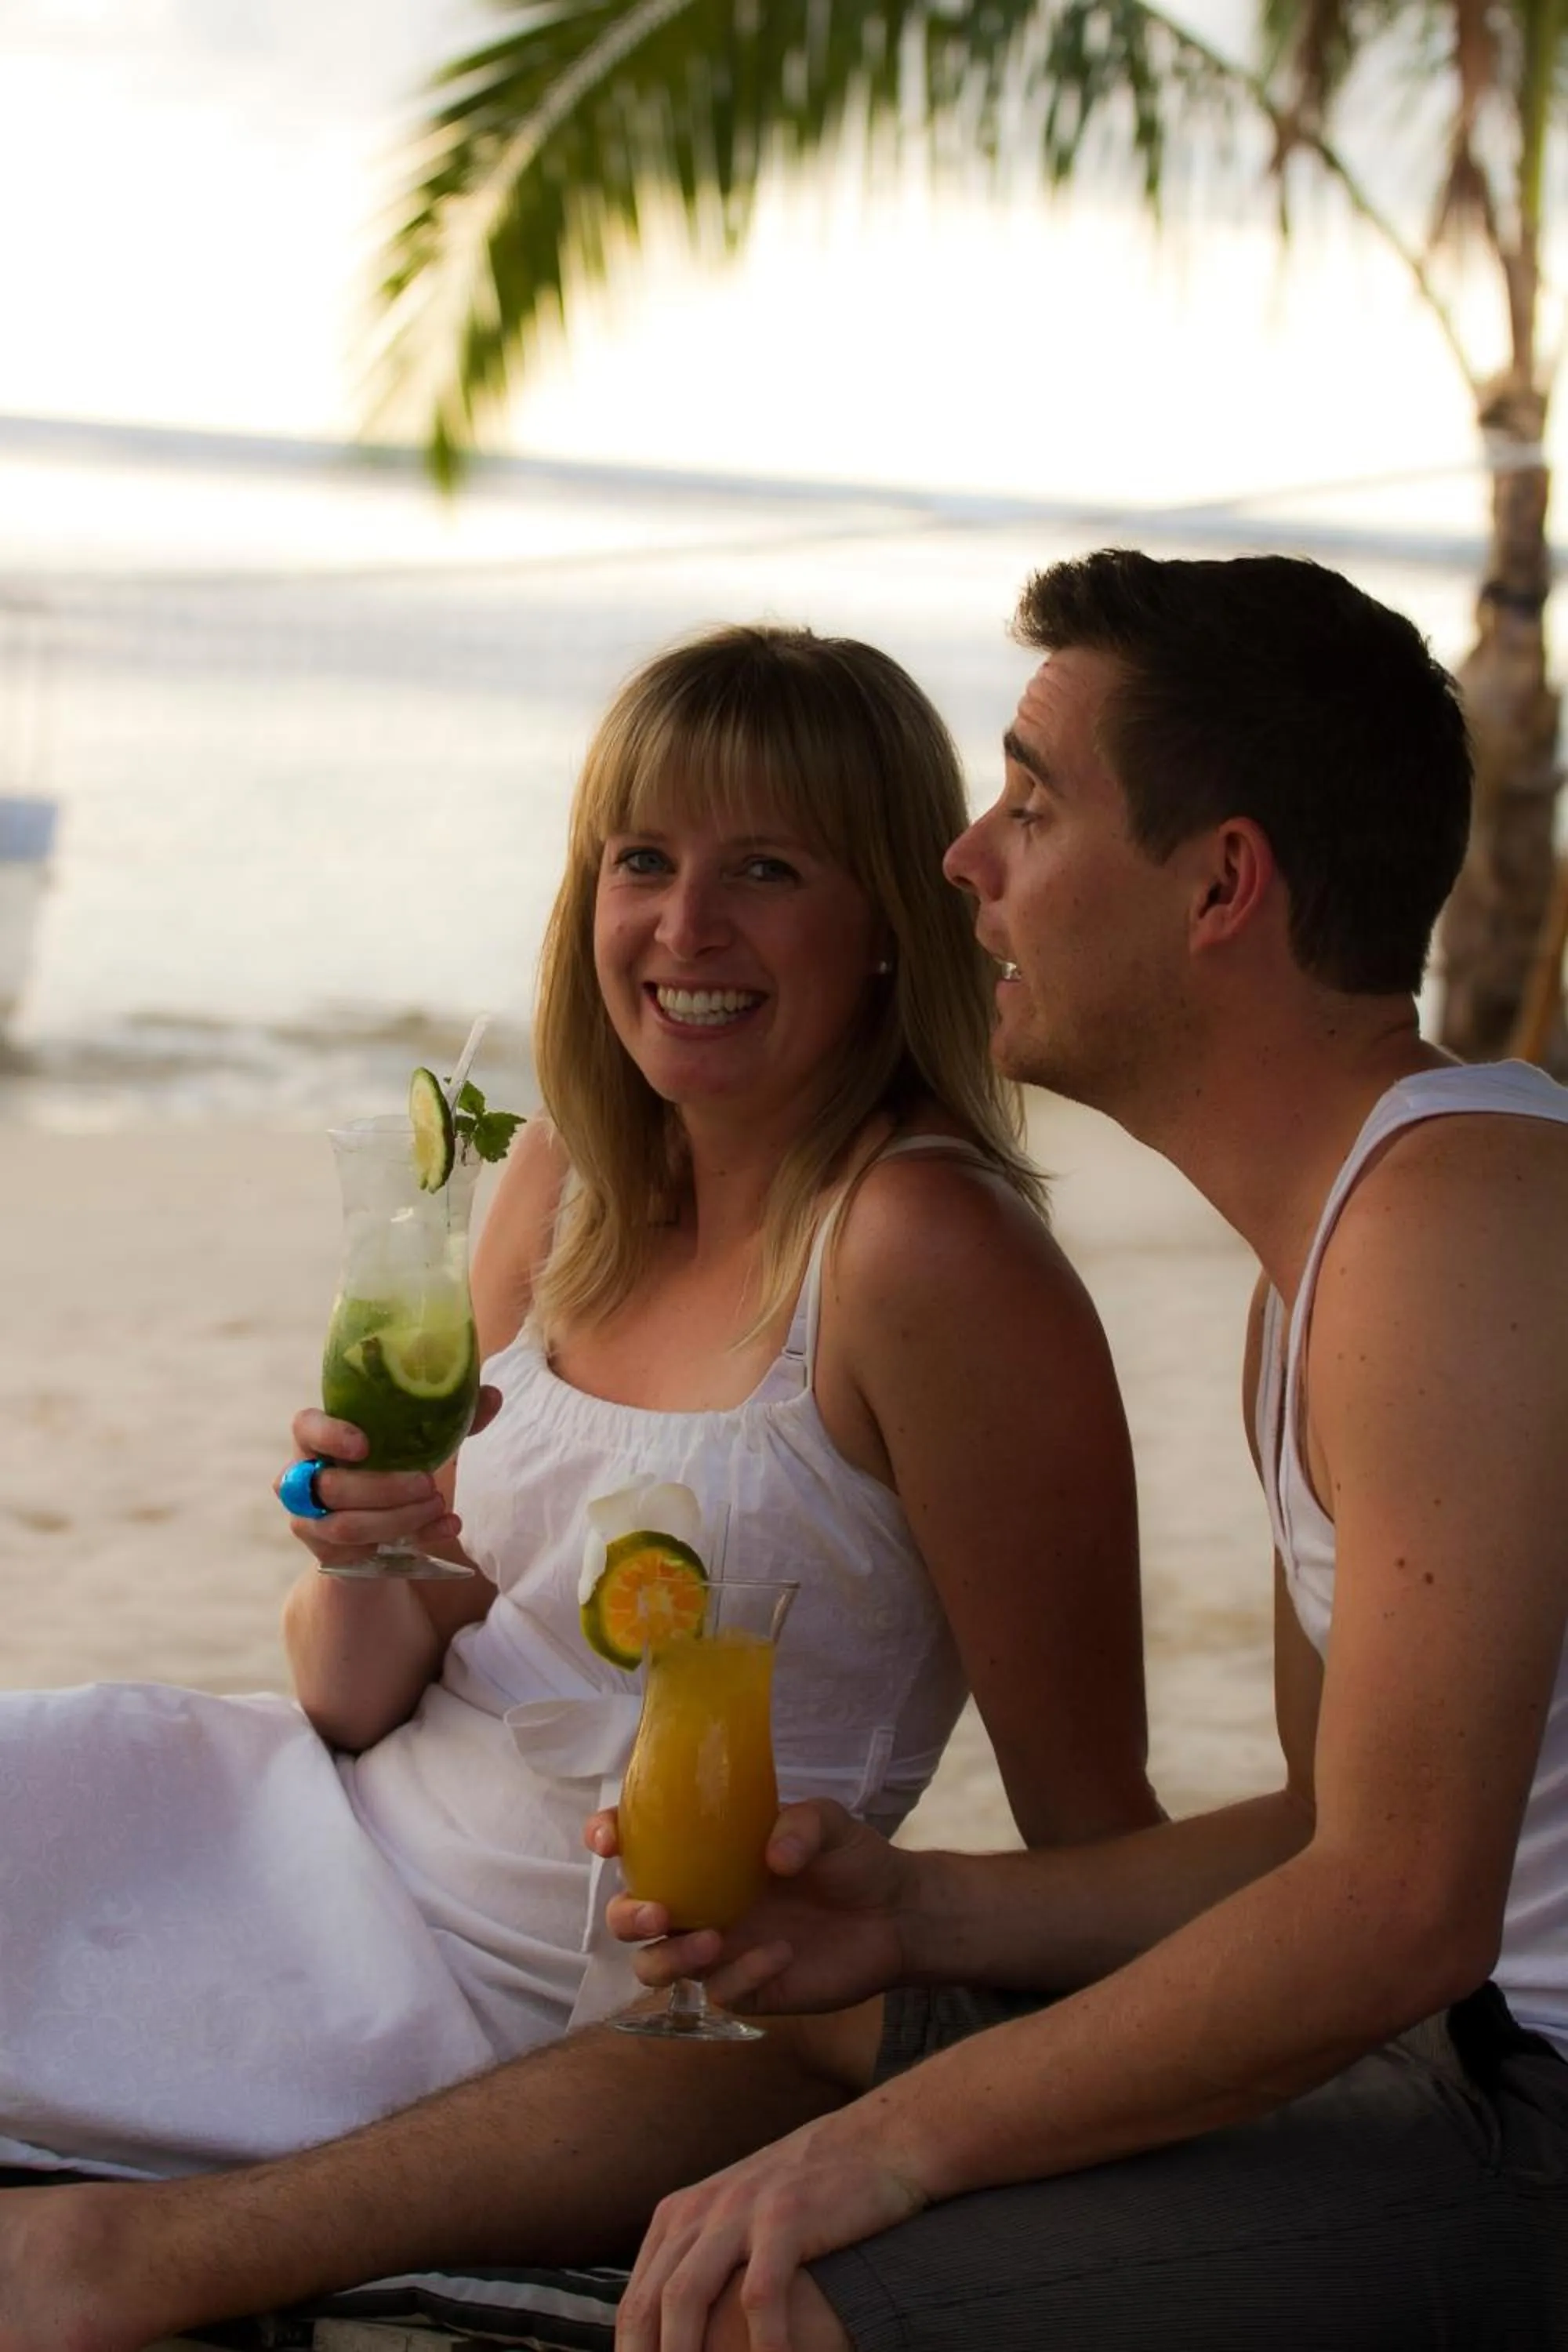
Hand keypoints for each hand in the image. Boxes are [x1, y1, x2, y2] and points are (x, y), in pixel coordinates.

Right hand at [278, 1388, 501, 1569]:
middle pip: (333, 1485)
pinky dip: (416, 1538)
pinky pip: (365, 1551)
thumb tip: (492, 1395)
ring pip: (348, 1525)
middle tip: (429, 1482)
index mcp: (320, 1438)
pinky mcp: (328, 1552)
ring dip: (400, 1517)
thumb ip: (452, 1418)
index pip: (304, 1427)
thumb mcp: (418, 1442)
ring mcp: (311, 1519)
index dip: (329, 1434)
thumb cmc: (391, 1469)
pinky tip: (447, 1527)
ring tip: (438, 1503)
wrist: (374, 1534)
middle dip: (386, 1488)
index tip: (365, 1445)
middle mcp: (304, 1478)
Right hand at [592, 1800, 915, 2016]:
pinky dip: (741, 1976)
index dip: (608, 1837)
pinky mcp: (746, 1988)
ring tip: (716, 1940)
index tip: (608, 1840)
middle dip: (628, 1916)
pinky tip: (780, 1956)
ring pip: (655, 1965)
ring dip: (671, 1957)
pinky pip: (718, 1992)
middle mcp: (700, 1901)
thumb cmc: (853, 1858)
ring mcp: (718, 1948)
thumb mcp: (829, 1822)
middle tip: (661, 1911)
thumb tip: (772, 1858)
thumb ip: (801, 1826)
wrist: (897, 1915)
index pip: (638, 1843)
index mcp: (705, 1854)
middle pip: (628, 1917)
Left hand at [615, 2106, 926, 2351]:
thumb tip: (668, 2330)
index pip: (636, 2301)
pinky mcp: (786, 2217)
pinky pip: (760, 2295)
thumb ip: (697, 2262)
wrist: (873, 2142)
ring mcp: (741, 2211)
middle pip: (650, 2303)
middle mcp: (700, 2210)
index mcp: (680, 2215)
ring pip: (687, 2296)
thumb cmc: (803, 2195)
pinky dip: (759, 2344)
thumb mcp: (733, 2216)